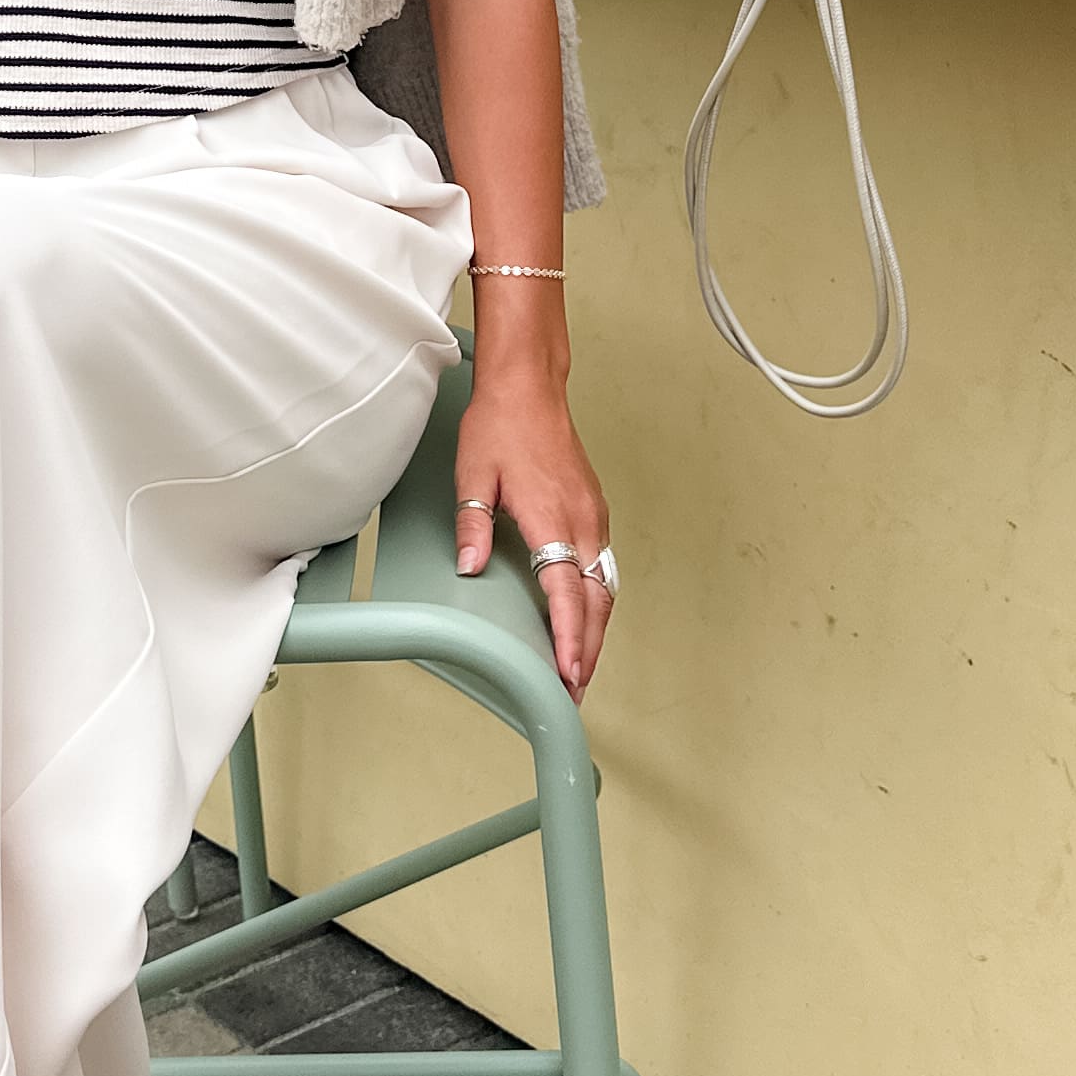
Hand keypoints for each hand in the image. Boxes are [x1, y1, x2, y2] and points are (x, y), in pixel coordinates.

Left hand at [454, 365, 613, 697]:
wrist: (529, 388)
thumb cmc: (501, 426)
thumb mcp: (473, 476)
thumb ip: (473, 526)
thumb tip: (470, 568)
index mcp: (553, 517)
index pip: (566, 591)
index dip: (569, 637)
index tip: (569, 671)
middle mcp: (582, 520)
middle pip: (596, 600)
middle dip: (589, 648)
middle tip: (574, 688)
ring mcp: (593, 515)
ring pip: (605, 586)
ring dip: (596, 628)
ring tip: (580, 664)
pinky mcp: (593, 509)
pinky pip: (603, 565)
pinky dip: (597, 599)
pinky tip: (584, 615)